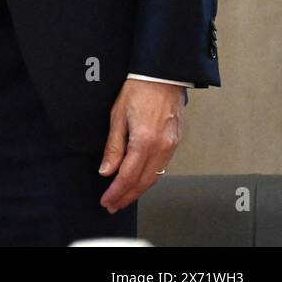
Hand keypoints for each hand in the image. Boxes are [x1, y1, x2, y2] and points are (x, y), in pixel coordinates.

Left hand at [98, 79, 185, 211]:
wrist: (162, 76)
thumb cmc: (138, 90)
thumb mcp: (117, 116)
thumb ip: (114, 147)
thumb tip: (106, 170)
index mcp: (145, 141)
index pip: (128, 175)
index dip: (116, 191)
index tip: (106, 200)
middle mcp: (161, 148)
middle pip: (143, 182)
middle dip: (127, 197)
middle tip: (112, 205)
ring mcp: (171, 147)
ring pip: (154, 178)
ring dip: (138, 191)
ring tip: (123, 198)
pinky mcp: (175, 144)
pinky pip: (161, 168)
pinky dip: (149, 179)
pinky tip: (139, 181)